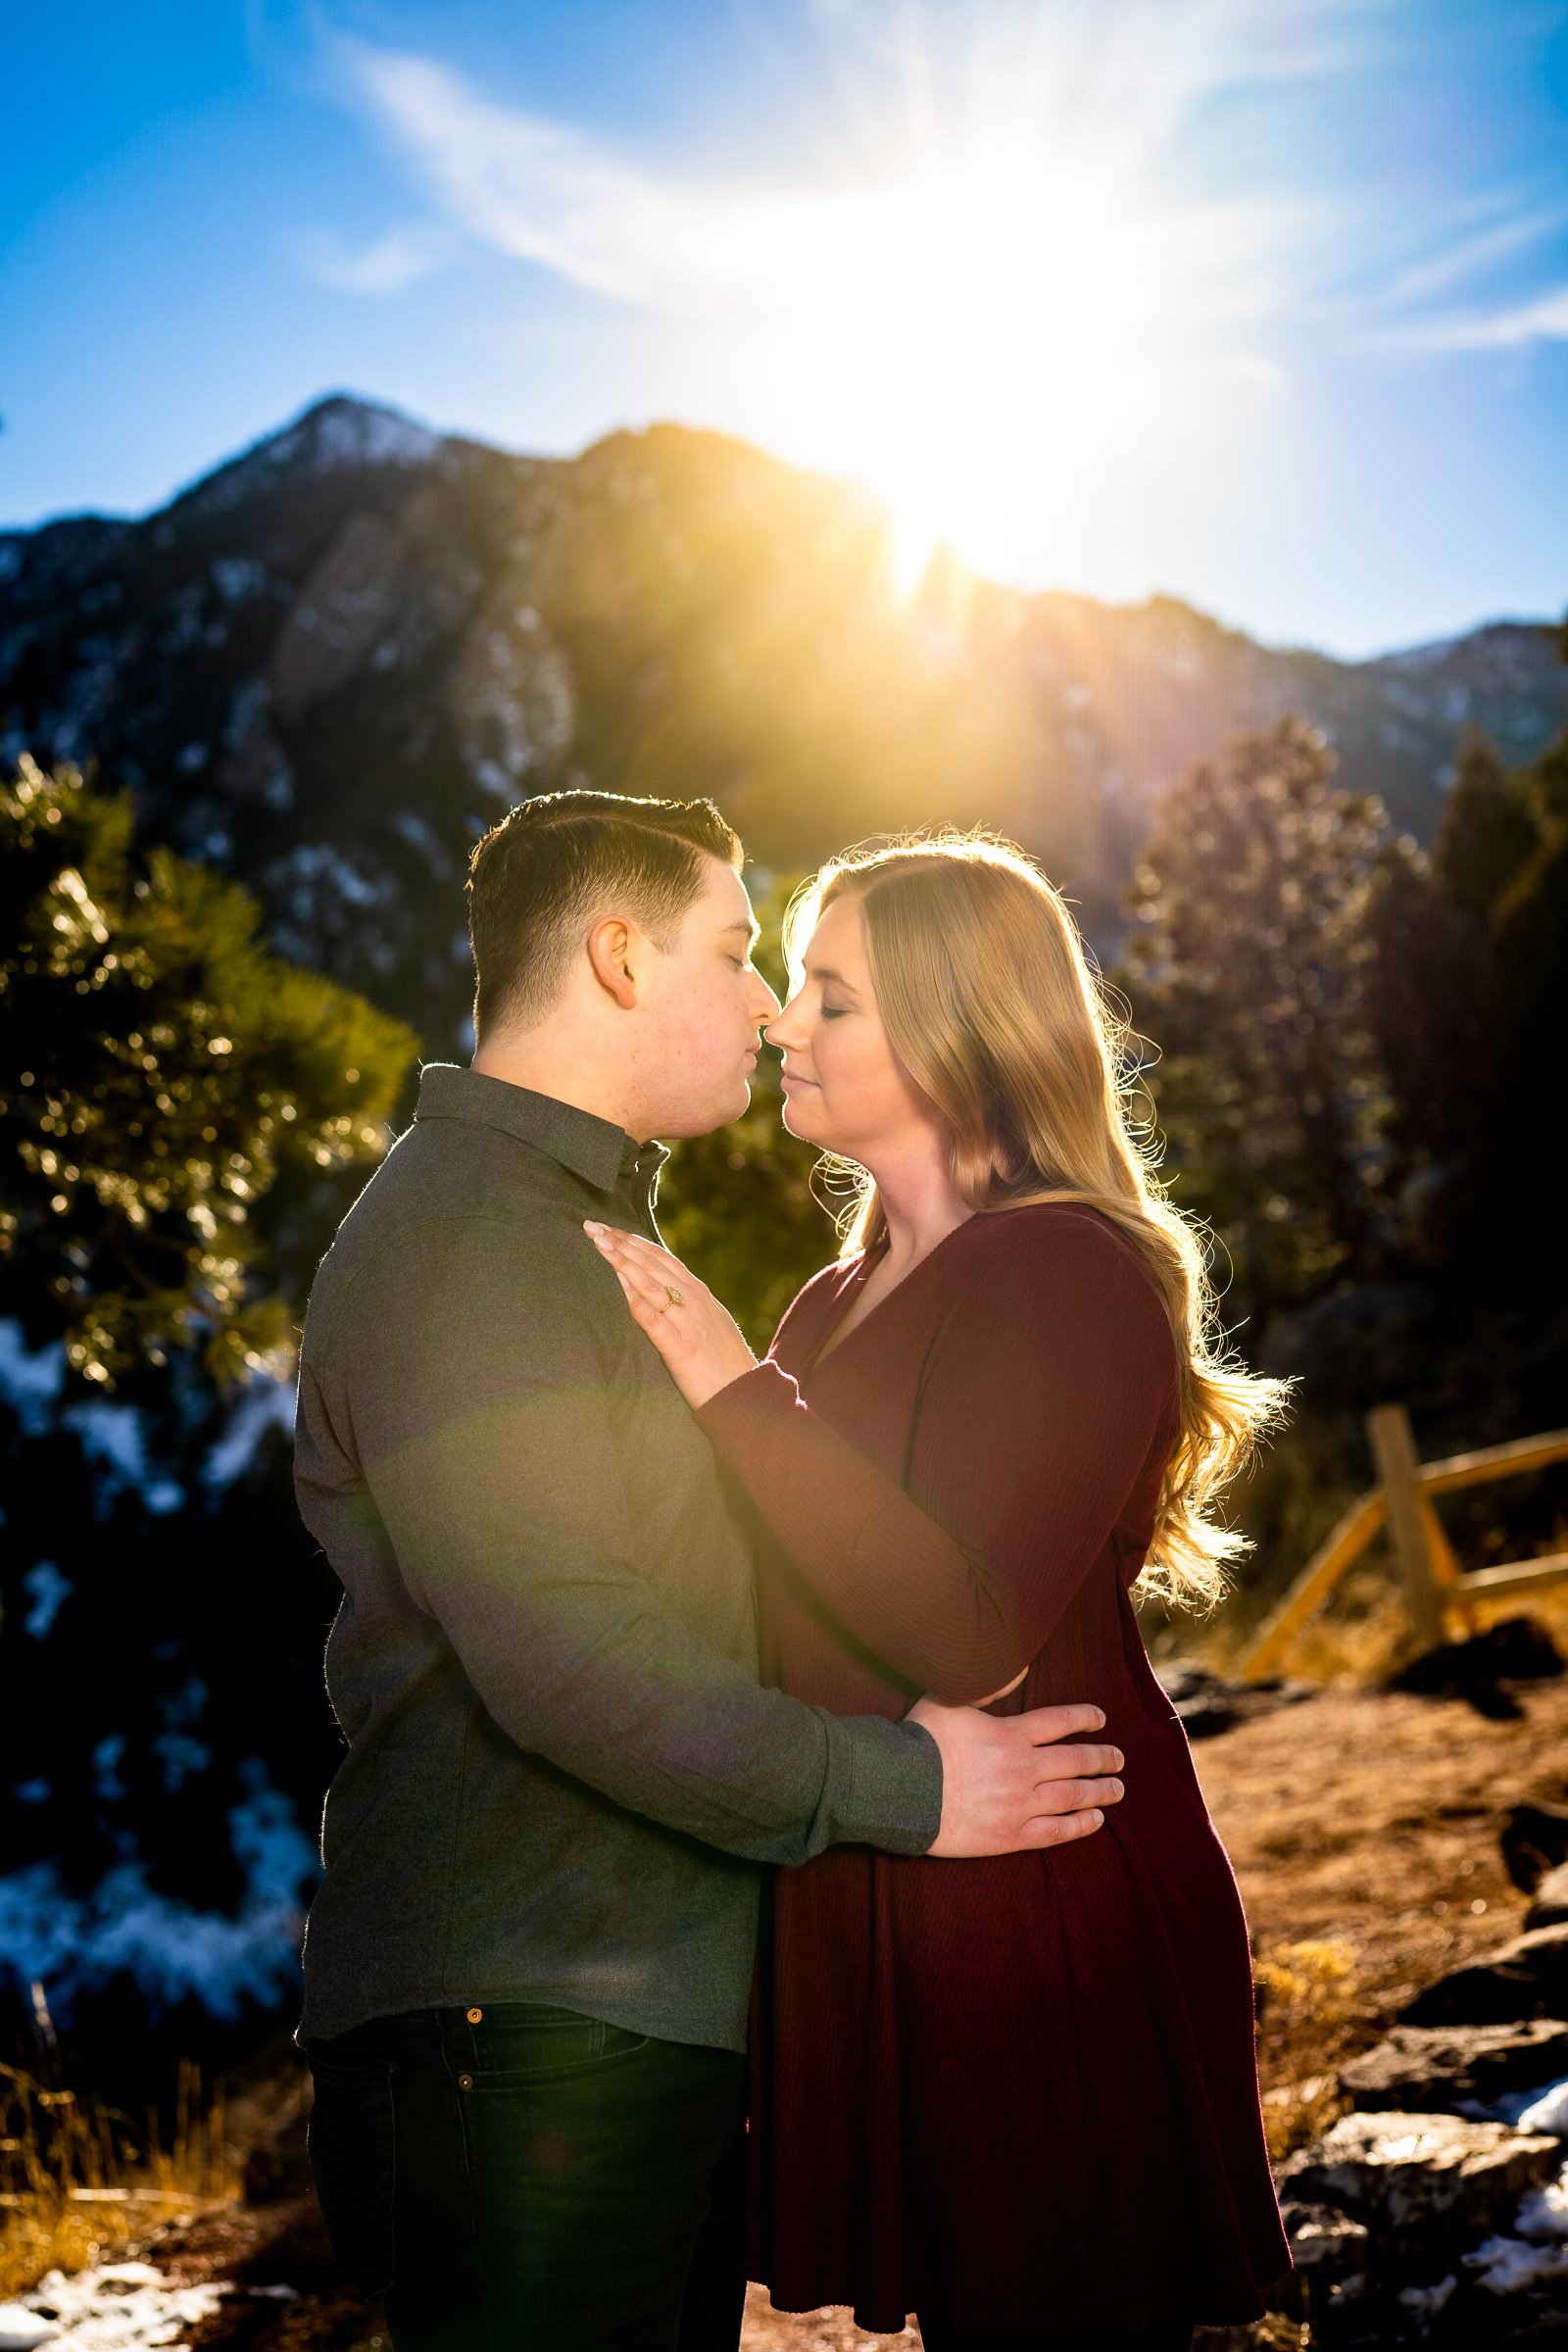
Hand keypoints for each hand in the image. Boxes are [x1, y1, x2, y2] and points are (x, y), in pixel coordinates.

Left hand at [585, 1223, 757, 1408]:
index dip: (633, 1241)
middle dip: (619, 1243)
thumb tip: (664, 1290)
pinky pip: (654, 1321)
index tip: (607, 1228)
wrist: (747, 1395)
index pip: (660, 1257)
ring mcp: (688, 1322)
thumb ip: (688, 1304)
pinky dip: (637, 1300)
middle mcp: (693, 1300)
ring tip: (599, 1244)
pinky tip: (619, 1284)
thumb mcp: (709, 1323)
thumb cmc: (724, 1363)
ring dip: (622, 1261)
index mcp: (698, 1293)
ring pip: (650, 1284)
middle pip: (651, 1264)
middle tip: (591, 1226)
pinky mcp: (681, 1348)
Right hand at [906, 1695, 1124, 1856]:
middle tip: (1119, 1758)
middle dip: (1102, 1758)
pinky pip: (1055, 1832)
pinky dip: (1080, 1826)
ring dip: (1100, 1792)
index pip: (1060, 1722)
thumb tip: (1018, 1666)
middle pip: (1075, 1761)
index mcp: (1010, 1734)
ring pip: (1072, 1797)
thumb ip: (986, 1685)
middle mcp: (1022, 1768)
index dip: (1085, 1718)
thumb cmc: (920, 1742)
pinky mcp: (1009, 1835)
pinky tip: (1096, 1821)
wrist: (900, 1791)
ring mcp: (1019, 1804)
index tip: (1101, 1719)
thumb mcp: (948, 1700)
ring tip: (1118, 1789)